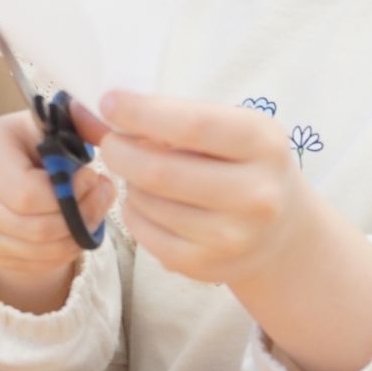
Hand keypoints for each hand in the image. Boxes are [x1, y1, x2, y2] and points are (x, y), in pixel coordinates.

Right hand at [0, 110, 114, 312]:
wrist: (12, 165)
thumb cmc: (35, 140)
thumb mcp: (52, 124)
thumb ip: (77, 127)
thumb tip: (98, 144)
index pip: (25, 192)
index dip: (67, 193)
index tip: (93, 176)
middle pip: (30, 227)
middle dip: (77, 217)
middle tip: (101, 195)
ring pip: (35, 251)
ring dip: (76, 236)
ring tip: (95, 210)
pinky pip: (34, 263)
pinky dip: (64, 251)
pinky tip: (78, 227)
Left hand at [96, 90, 304, 288]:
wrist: (282, 229)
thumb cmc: (242, 162)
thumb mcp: (225, 127)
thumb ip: (166, 115)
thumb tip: (89, 110)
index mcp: (263, 143)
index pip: (191, 126)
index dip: (140, 113)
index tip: (108, 102)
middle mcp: (256, 194)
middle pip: (160, 171)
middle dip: (120, 151)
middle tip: (110, 142)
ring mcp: (233, 237)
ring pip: (147, 203)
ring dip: (129, 183)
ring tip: (141, 173)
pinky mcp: (208, 267)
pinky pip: (145, 234)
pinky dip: (134, 212)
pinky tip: (148, 202)